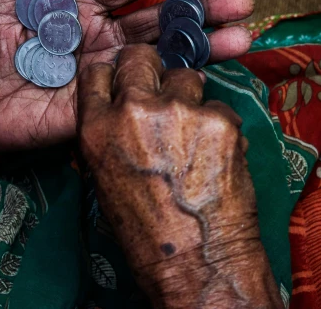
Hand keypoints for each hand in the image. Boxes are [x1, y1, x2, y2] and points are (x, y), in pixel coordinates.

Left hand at [0, 0, 254, 150]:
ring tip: (242, 37)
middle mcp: (110, 37)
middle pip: (164, 19)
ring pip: (165, 57)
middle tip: (242, 0)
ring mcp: (114, 73)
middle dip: (203, 8)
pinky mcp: (108, 107)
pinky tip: (204, 78)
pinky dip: (174, 88)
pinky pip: (144, 97)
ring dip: (204, 46)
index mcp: (89, 7)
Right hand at [78, 44, 281, 308]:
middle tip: (165, 86)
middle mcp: (134, 111)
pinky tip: (220, 155)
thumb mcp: (107, 180)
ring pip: (187, 76)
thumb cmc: (148, 233)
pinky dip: (222, 126)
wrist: (196, 261)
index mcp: (97, 129)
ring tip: (196, 131)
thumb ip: (111, 137)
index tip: (127, 79)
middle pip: (141, 58)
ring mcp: (180, 111)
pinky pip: (222, 107)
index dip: (116, 74)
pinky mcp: (219, 120)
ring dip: (192, 96)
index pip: (97, 73)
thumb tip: (123, 113)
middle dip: (153, 68)